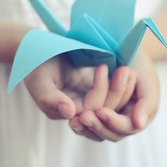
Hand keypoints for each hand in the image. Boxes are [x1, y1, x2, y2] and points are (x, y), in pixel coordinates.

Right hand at [23, 53, 140, 140]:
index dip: (99, 90)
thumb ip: (51, 98)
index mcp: (65, 113)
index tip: (102, 67)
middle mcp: (81, 112)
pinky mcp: (98, 93)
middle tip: (126, 70)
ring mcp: (90, 102)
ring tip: (129, 70)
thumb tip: (70, 113)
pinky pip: (114, 95)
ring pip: (113, 105)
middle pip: (104, 110)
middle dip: (117, 91)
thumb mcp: (39, 80)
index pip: (89, 108)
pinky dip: (122, 85)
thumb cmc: (36, 65)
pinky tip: (129, 71)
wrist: (40, 54)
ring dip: (123, 89)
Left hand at [69, 51, 159, 141]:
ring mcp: (110, 118)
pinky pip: (88, 125)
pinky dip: (81, 124)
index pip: (127, 127)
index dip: (114, 122)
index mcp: (140, 115)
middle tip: (84, 117)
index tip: (101, 112)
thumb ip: (147, 103)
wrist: (123, 46)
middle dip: (98, 126)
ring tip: (77, 119)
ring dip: (88, 127)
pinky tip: (72, 118)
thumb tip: (139, 125)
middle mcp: (125, 120)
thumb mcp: (147, 79)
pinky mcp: (95, 113)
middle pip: (112, 134)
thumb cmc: (138, 62)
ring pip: (99, 133)